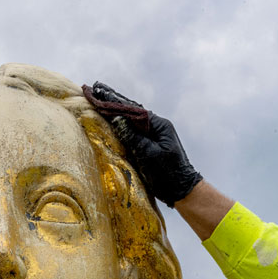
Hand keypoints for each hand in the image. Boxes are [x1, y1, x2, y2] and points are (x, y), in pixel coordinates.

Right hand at [88, 82, 202, 206]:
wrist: (181, 189)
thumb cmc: (168, 173)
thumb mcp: (149, 154)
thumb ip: (133, 136)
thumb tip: (117, 119)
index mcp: (159, 125)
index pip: (133, 110)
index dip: (115, 101)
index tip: (99, 91)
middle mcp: (156, 126)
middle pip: (132, 111)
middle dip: (113, 101)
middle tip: (96, 89)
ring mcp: (153, 135)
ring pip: (132, 119)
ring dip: (116, 110)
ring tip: (100, 99)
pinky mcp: (149, 144)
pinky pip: (133, 130)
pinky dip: (121, 123)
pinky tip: (112, 117)